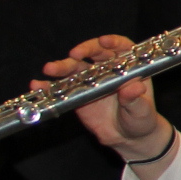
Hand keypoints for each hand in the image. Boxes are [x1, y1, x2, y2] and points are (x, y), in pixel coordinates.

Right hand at [49, 35, 172, 159]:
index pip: (122, 47)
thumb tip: (134, 87)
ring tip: (49, 69)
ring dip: (61, 66)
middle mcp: (108, 70)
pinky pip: (61, 88)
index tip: (104, 41)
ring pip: (75, 68)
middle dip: (83, 50)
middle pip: (94, 53)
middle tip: (74, 54)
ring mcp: (91, 81)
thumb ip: (136, 100)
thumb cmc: (141, 119)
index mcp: (129, 67)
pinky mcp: (77, 95)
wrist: (127, 137)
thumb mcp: (143, 111)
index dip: (113, 42)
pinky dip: (49, 86)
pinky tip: (37, 85)